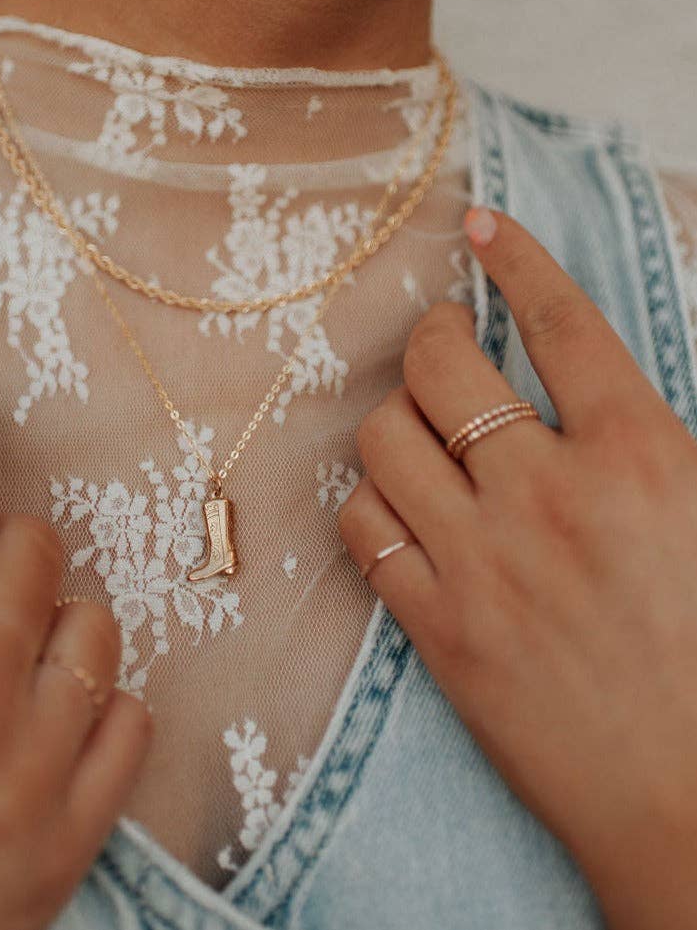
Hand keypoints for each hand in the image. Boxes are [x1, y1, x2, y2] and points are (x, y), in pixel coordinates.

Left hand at [337, 208, 696, 929]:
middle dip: (430, 339)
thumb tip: (589, 392)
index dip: (515, 257)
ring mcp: (483, 558)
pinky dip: (368, 504)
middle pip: (443, 366)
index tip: (478, 225)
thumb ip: (643, 445)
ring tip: (416, 434)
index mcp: (644, 456)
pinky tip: (394, 509)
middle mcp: (551, 492)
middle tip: (440, 349)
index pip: (563, 321)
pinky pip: (362, 526)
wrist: (691, 800)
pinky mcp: (436, 623)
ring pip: (384, 438)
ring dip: (392, 421)